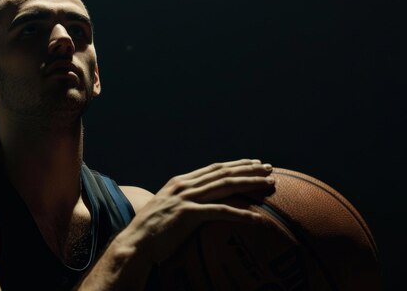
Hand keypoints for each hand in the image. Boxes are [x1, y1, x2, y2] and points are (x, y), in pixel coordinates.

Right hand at [127, 159, 273, 263]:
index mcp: (180, 182)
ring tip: (269, 184)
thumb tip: (198, 208)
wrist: (136, 243)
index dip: (236, 165)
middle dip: (248, 169)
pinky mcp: (188, 214)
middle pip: (223, 173)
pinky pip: (221, 212)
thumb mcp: (166, 210)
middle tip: (269, 169)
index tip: (254, 164)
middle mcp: (184, 185)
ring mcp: (186, 198)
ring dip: (250, 184)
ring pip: (225, 186)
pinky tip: (257, 219)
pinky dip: (241, 214)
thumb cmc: (151, 232)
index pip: (214, 168)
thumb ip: (182, 203)